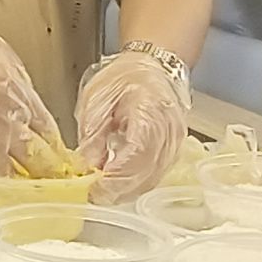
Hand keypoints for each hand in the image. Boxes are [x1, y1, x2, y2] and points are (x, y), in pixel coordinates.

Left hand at [75, 51, 186, 203]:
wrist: (152, 66)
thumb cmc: (125, 76)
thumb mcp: (98, 98)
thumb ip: (93, 133)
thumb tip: (86, 165)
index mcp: (151, 111)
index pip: (136, 155)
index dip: (115, 178)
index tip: (93, 189)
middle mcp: (169, 130)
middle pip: (146, 174)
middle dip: (118, 191)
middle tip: (92, 196)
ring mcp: (175, 142)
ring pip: (152, 179)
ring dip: (126, 191)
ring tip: (101, 191)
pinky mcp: (173, 150)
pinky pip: (156, 175)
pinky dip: (136, 184)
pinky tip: (117, 183)